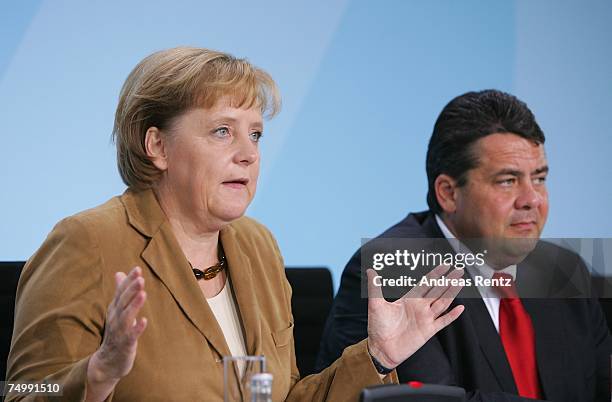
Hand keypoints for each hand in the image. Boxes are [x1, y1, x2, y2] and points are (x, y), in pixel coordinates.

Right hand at [89, 266, 147, 383]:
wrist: (108, 361)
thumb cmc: (116, 332)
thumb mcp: (117, 310)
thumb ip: (120, 292)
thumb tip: (119, 272)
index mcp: (115, 309)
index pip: (121, 292)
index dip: (129, 281)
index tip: (137, 269)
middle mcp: (115, 318)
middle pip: (123, 302)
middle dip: (131, 289)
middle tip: (140, 278)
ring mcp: (120, 331)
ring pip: (126, 316)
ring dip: (134, 305)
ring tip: (143, 293)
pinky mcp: (126, 343)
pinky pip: (131, 335)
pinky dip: (137, 327)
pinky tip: (144, 320)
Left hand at [367, 264, 463, 368]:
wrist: (381, 348)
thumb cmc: (378, 326)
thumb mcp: (375, 304)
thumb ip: (375, 287)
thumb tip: (370, 270)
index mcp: (409, 299)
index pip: (426, 283)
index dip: (436, 274)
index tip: (446, 265)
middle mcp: (419, 307)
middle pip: (438, 291)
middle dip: (448, 280)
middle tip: (459, 270)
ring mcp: (425, 319)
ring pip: (442, 303)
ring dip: (452, 293)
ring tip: (461, 282)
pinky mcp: (428, 331)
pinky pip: (443, 322)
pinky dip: (452, 316)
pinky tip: (460, 308)